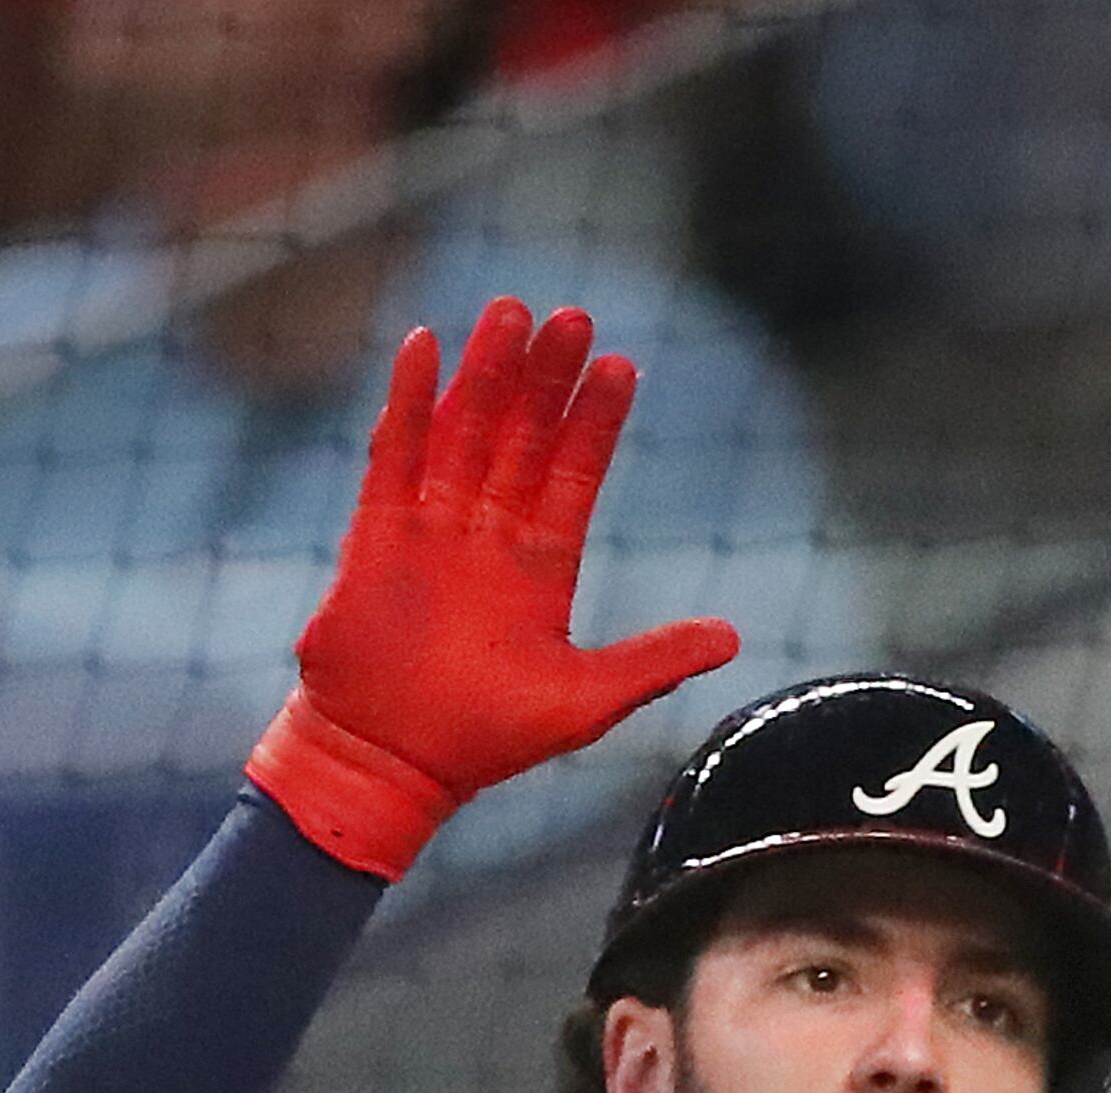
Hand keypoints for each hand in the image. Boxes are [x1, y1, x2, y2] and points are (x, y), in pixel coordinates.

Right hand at [246, 296, 740, 878]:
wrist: (391, 763)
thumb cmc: (488, 741)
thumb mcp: (587, 701)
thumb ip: (654, 662)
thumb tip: (733, 638)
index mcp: (540, 568)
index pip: (575, 476)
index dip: (596, 423)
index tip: (621, 366)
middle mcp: (489, 537)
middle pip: (524, 438)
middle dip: (547, 379)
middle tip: (573, 314)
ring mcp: (432, 529)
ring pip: (465, 431)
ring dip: (488, 374)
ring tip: (512, 311)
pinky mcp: (376, 534)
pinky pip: (395, 455)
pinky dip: (408, 403)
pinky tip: (425, 347)